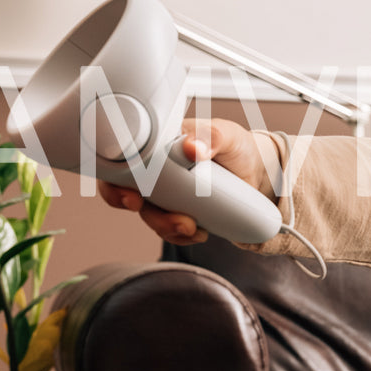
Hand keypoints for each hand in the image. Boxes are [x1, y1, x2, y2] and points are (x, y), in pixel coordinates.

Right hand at [98, 118, 263, 244]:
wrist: (255, 171)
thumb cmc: (235, 146)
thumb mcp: (227, 135)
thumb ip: (211, 137)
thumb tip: (191, 148)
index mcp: (157, 146)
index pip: (122, 164)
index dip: (115, 184)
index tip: (131, 198)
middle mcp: (155, 172)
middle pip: (131, 196)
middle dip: (144, 213)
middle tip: (167, 216)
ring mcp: (166, 195)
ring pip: (152, 216)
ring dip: (167, 227)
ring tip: (192, 227)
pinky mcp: (180, 213)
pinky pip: (171, 230)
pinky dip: (183, 236)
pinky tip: (201, 233)